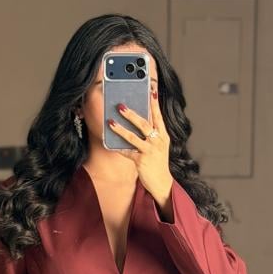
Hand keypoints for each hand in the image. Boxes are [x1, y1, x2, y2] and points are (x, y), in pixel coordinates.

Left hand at [107, 89, 173, 209]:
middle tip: (120, 106)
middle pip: (144, 124)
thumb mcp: (159, 146)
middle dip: (132, 114)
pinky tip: (109, 144)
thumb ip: (152, 133)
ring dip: (120, 129)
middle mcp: (157, 141)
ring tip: (110, 122)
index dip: (154, 103)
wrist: (162, 183)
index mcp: (163, 136)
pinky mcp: (141, 161)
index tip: (151, 90)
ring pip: (133, 137)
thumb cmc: (158, 162)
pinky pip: (127, 152)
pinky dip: (118, 148)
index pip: (158, 116)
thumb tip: (139, 120)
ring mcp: (149, 151)